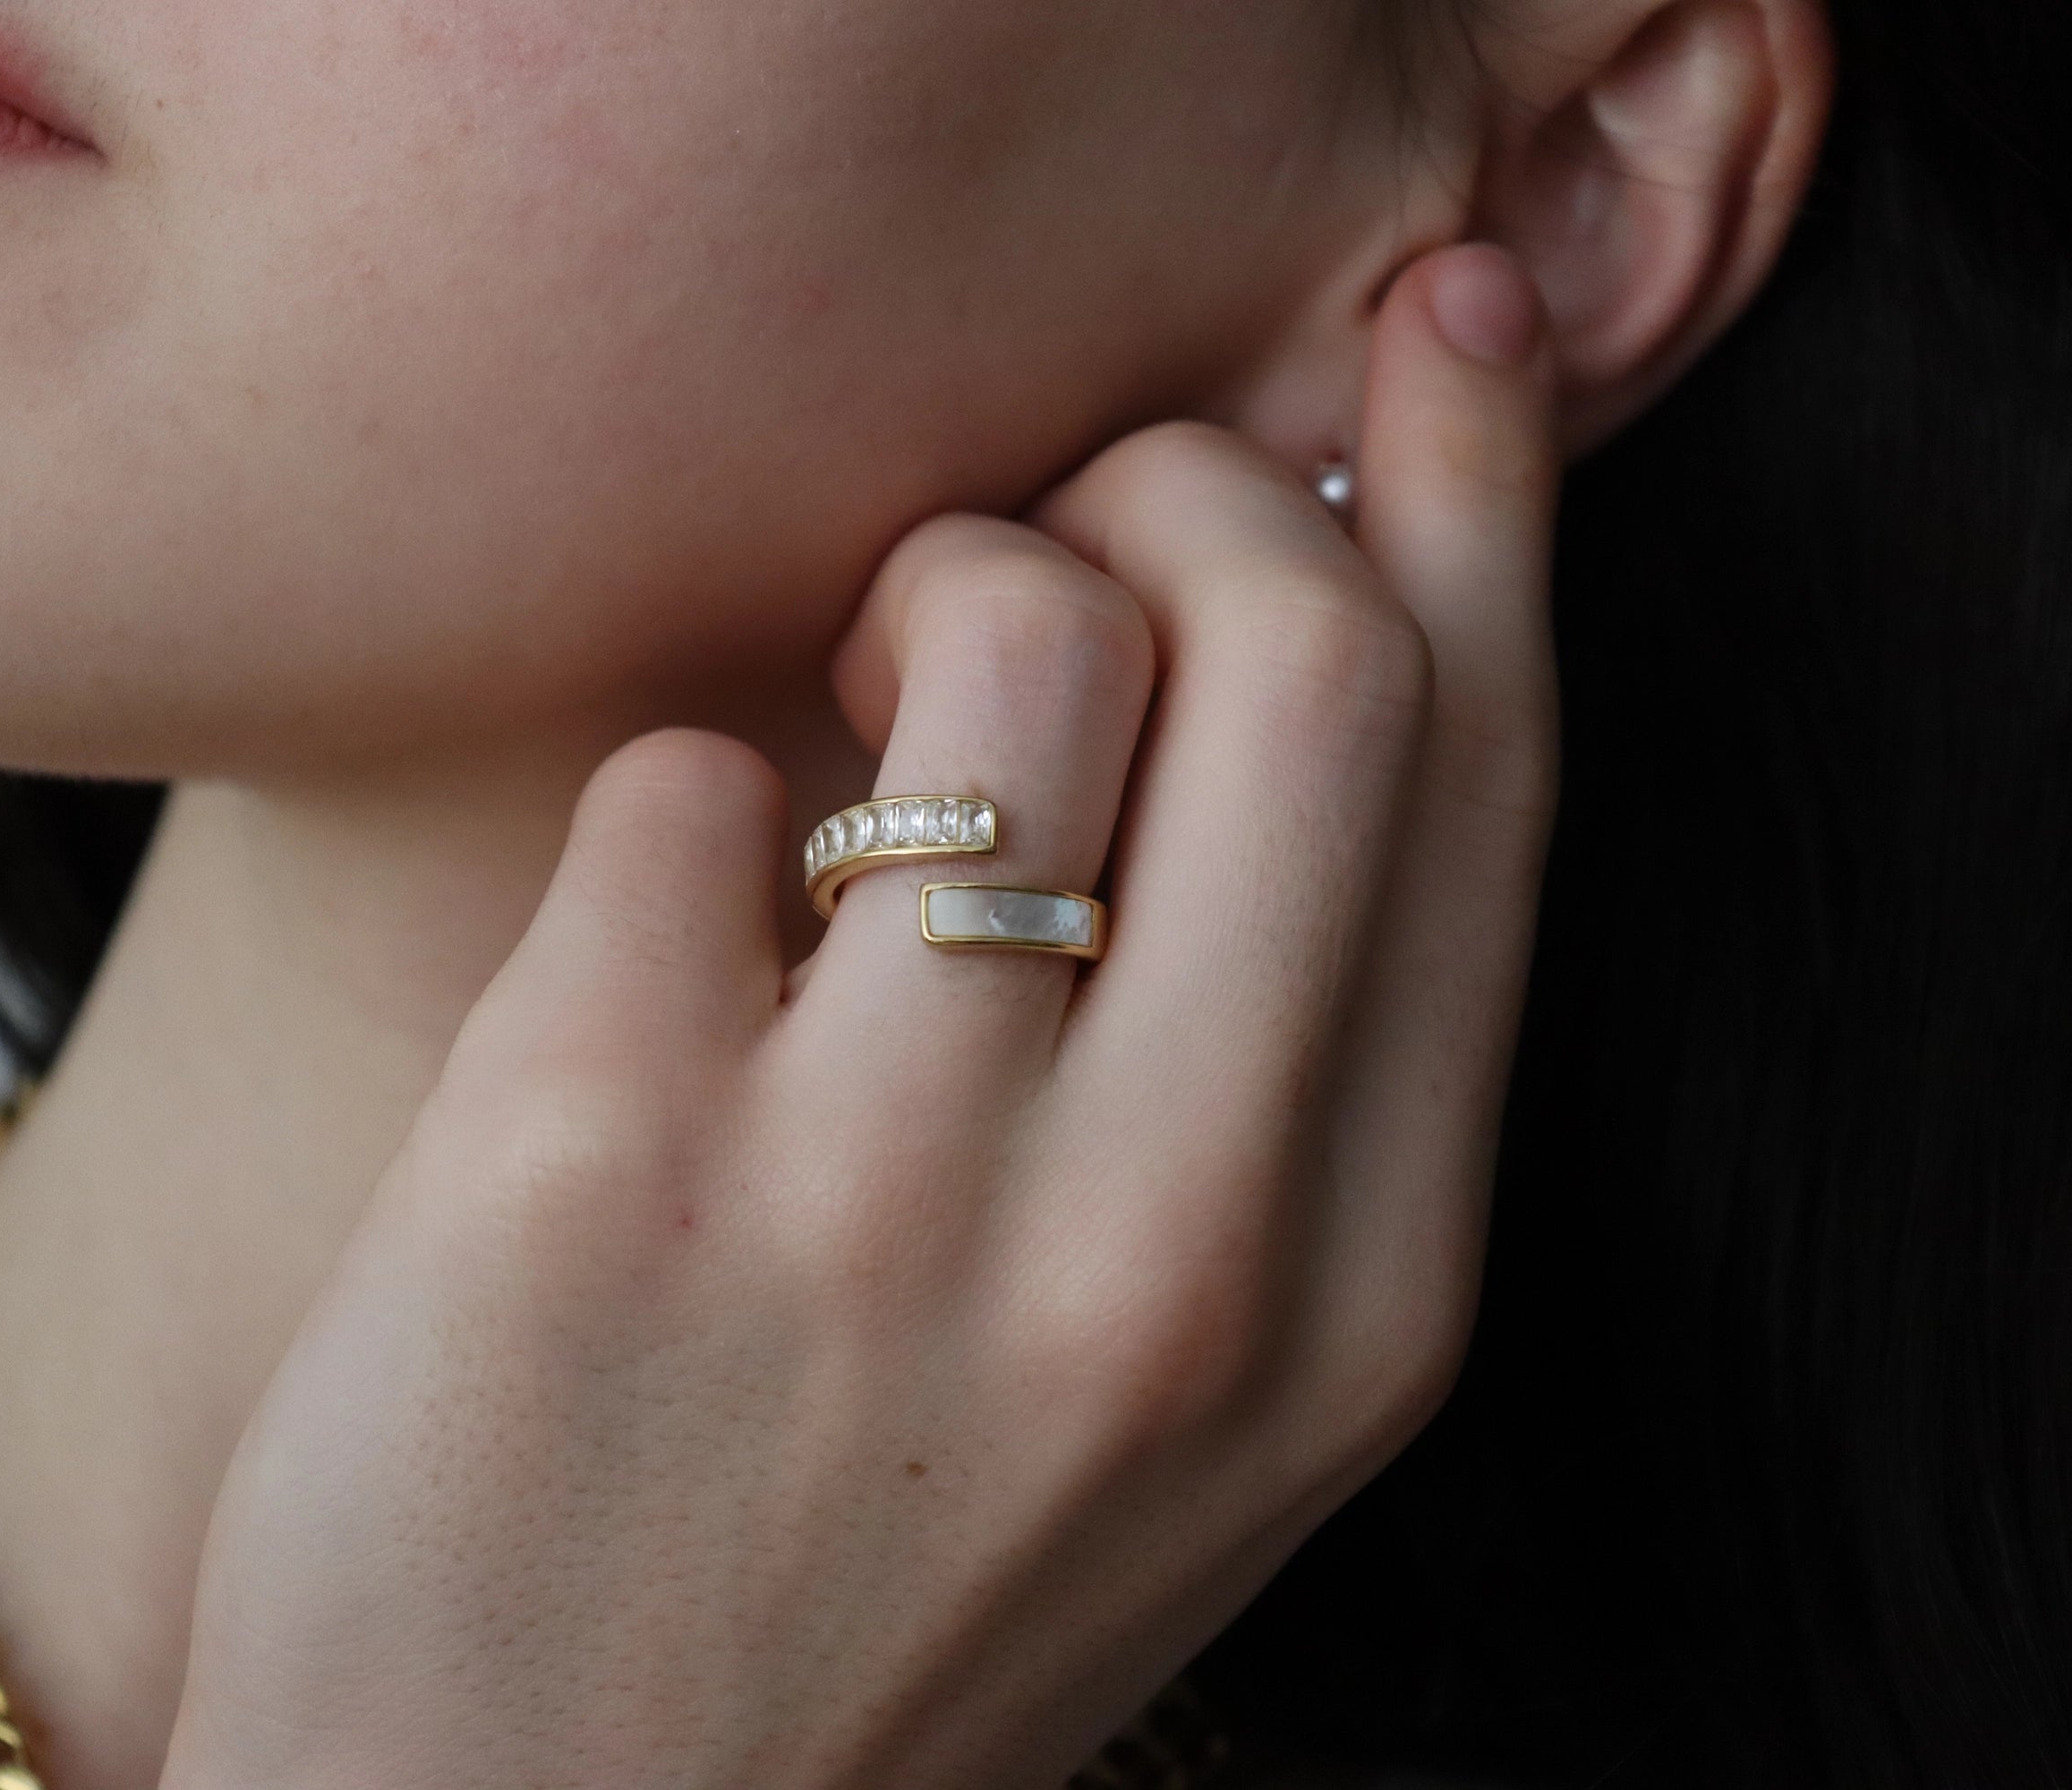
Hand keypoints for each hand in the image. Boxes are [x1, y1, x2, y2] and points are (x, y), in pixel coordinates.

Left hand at [159, 243, 1559, 1789]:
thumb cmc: (883, 1596)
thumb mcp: (1201, 1396)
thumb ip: (1288, 1061)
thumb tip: (1303, 631)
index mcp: (1358, 1300)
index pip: (1489, 786)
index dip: (1484, 503)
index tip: (1446, 327)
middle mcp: (1167, 1246)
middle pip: (1304, 653)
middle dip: (1201, 479)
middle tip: (1087, 516)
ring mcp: (873, 1207)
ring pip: (1000, 636)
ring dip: (930, 579)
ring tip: (856, 705)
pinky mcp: (582, 1164)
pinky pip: (680, 775)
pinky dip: (680, 802)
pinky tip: (656, 963)